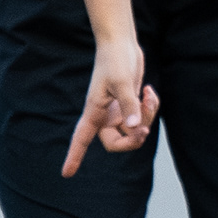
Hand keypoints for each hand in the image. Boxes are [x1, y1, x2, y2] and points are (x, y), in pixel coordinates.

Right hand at [63, 38, 157, 176]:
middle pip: (118, 143)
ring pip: (135, 130)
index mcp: (95, 112)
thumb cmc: (115, 59)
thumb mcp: (122, 82)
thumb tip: (135, 127)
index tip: (67, 174)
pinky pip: (143, 117)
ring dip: (147, 117)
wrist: (121, 43)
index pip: (81, 139)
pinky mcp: (129, 104)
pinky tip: (149, 91)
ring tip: (148, 96)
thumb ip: (129, 104)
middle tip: (146, 128)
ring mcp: (117, 110)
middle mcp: (104, 115)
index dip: (74, 156)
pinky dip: (150, 108)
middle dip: (135, 138)